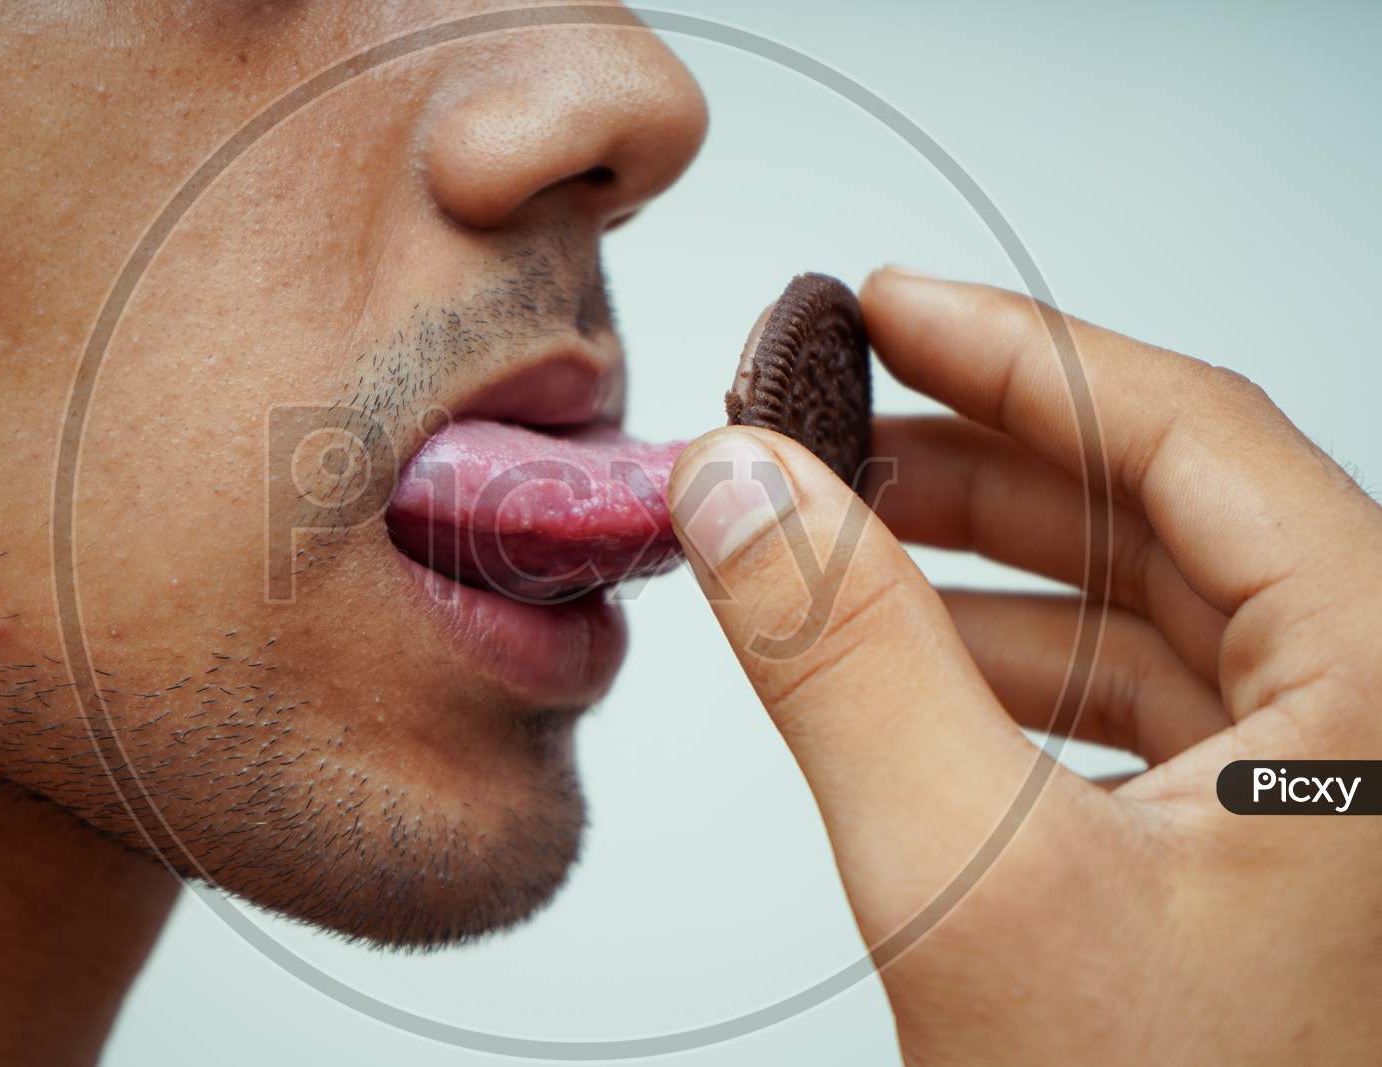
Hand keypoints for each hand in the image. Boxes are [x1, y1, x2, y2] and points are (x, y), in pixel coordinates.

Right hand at [667, 267, 1381, 1063]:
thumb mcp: (975, 888)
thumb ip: (843, 660)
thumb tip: (736, 489)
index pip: (1193, 435)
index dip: (1017, 349)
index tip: (883, 302)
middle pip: (1163, 507)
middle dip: (974, 454)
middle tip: (824, 419)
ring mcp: (1332, 784)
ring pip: (1140, 605)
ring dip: (974, 558)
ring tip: (828, 529)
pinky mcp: (1262, 847)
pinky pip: (1128, 701)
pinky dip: (1001, 660)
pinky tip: (897, 656)